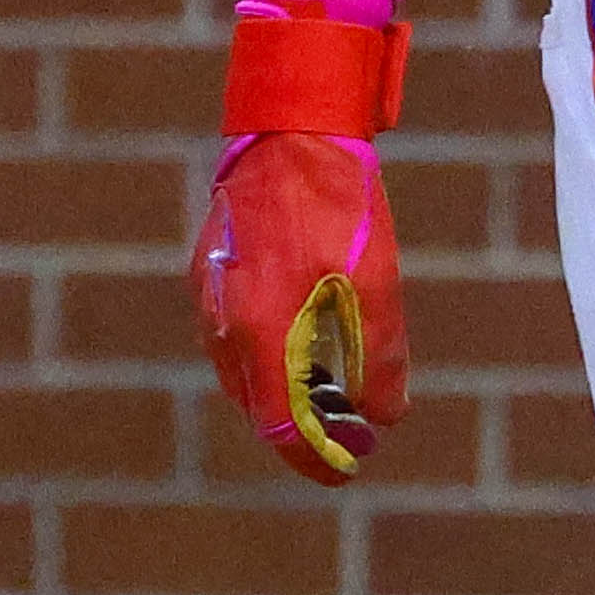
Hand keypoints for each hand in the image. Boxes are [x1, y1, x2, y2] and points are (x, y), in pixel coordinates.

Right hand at [192, 0, 414, 483]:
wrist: (289, 126)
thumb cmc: (340, 201)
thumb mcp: (377, 281)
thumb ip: (379, 356)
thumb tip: (386, 419)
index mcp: (260, 331)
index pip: (281, 427)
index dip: (316, 458)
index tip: (349, 469)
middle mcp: (222, 322)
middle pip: (257, 408)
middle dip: (304, 431)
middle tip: (351, 439)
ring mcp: (208, 297)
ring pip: (241, 375)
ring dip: (283, 397)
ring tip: (333, 402)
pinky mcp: (208, 274)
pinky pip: (233, 339)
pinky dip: (266, 360)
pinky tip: (302, 351)